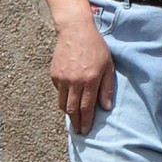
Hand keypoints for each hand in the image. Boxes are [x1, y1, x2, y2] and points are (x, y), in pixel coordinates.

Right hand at [50, 17, 114, 133]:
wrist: (76, 30)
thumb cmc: (96, 47)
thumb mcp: (108, 65)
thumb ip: (107, 87)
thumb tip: (105, 107)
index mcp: (90, 79)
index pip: (86, 107)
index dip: (86, 121)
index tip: (86, 131)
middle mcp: (74, 81)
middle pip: (72, 109)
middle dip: (76, 122)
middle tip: (79, 131)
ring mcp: (62, 78)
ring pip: (62, 103)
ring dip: (68, 113)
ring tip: (74, 118)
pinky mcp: (54, 74)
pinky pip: (58, 92)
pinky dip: (64, 97)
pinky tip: (70, 97)